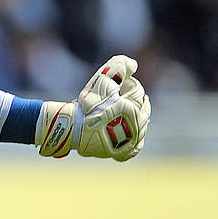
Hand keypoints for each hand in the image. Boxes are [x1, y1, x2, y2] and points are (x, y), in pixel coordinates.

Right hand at [35, 56, 149, 161]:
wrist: (73, 128)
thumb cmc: (88, 104)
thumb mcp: (102, 79)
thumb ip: (119, 67)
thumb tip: (134, 64)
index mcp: (134, 109)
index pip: (138, 92)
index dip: (129, 84)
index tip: (121, 83)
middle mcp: (136, 127)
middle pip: (143, 111)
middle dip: (137, 102)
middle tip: (128, 97)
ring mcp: (130, 142)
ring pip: (141, 129)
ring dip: (137, 120)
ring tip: (129, 114)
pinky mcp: (121, 154)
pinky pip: (134, 148)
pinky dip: (134, 141)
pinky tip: (132, 136)